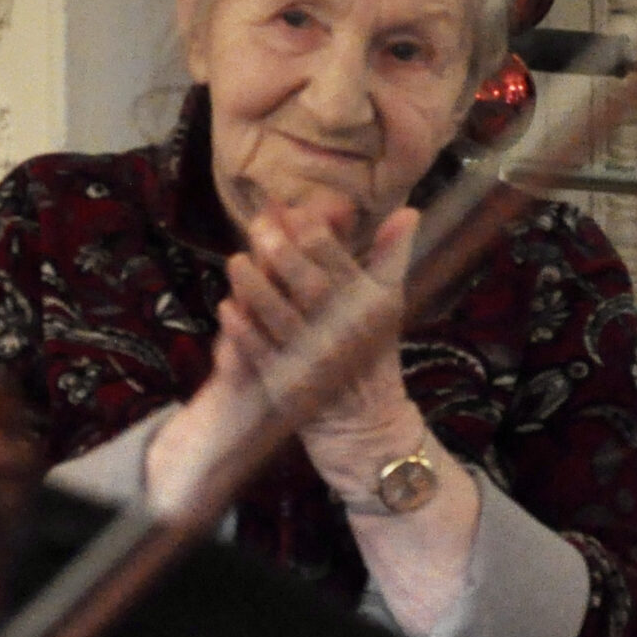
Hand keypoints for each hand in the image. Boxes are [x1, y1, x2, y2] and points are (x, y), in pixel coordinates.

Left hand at [217, 203, 423, 501]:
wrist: (366, 426)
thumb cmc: (372, 357)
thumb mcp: (388, 306)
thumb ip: (391, 257)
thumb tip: (408, 210)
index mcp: (372, 306)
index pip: (340, 259)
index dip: (312, 231)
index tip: (290, 210)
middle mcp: (347, 332)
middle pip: (310, 284)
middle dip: (281, 250)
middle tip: (256, 226)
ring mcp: (316, 360)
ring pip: (281, 317)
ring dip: (255, 286)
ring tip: (235, 261)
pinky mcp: (290, 387)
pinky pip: (263, 354)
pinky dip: (244, 330)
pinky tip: (228, 308)